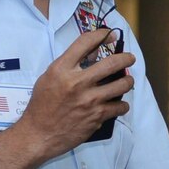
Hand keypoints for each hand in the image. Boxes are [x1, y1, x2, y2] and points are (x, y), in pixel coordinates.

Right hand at [17, 28, 135, 157]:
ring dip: (128, 81)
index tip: (110, 34)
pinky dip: (121, 105)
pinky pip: (120, 106)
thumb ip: (71, 64)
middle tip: (129, 59)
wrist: (38, 134)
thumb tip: (95, 53)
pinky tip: (117, 104)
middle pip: (112, 62)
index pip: (86, 42)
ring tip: (127, 81)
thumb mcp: (50, 78)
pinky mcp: (97, 116)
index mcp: (62, 69)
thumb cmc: (42, 105)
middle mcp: (77, 82)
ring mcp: (89, 100)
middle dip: (126, 58)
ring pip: (122, 84)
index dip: (101, 34)